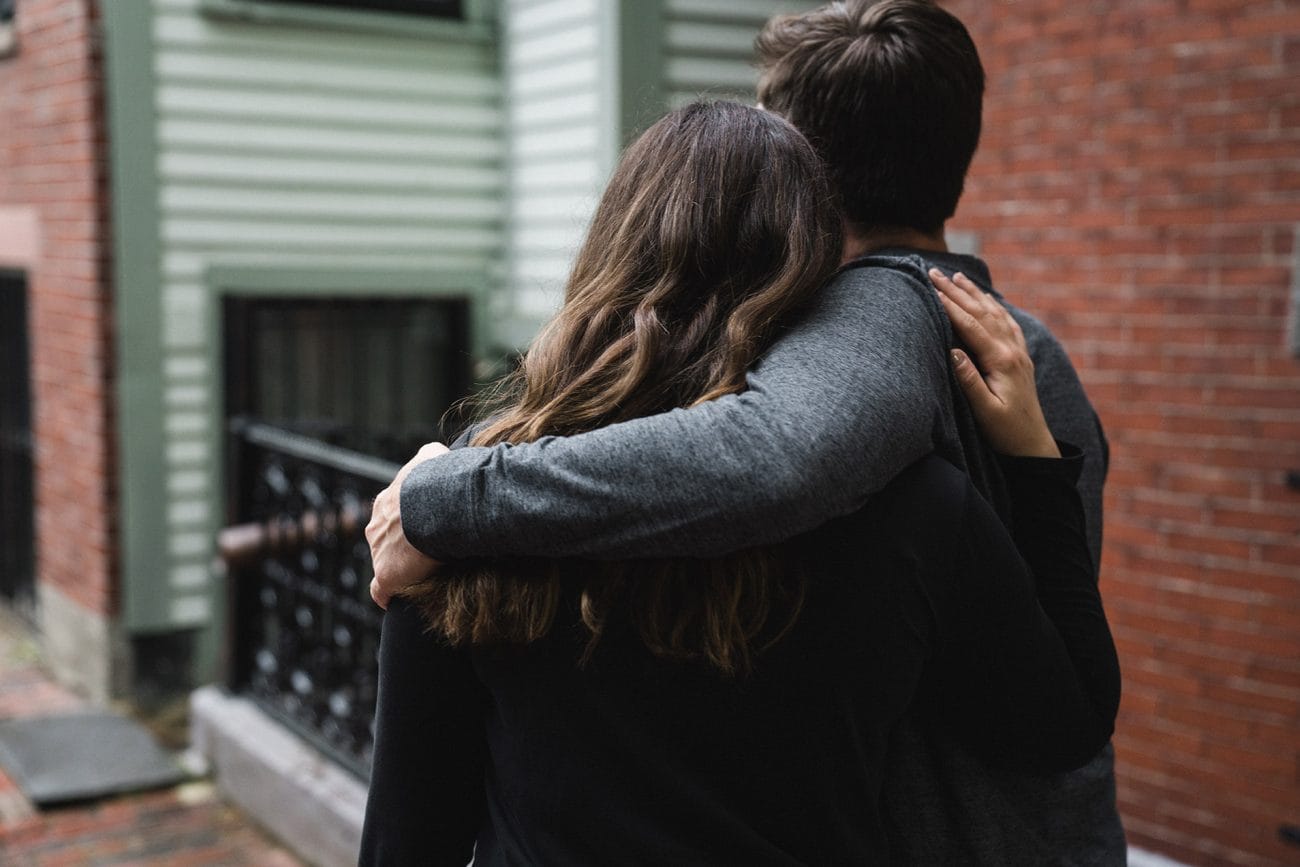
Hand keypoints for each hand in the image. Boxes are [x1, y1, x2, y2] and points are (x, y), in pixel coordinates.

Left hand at [366, 442, 448, 607]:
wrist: (436, 503)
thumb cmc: (438, 479)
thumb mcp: (433, 456)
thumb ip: (429, 456)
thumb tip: (436, 455)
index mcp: (387, 502)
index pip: (392, 515)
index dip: (408, 523)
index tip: (424, 528)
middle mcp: (376, 525)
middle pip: (384, 539)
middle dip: (400, 545)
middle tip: (425, 552)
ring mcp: (378, 551)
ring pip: (384, 563)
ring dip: (399, 568)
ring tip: (421, 574)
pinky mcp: (386, 574)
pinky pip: (381, 591)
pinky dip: (387, 595)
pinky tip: (396, 599)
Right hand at [930, 270, 1059, 458]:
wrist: (1033, 446)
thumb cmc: (1005, 432)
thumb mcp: (984, 411)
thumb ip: (969, 381)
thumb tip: (953, 351)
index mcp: (1001, 361)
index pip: (971, 325)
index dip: (949, 305)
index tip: (930, 288)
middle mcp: (1012, 351)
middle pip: (982, 312)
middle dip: (957, 291)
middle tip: (935, 272)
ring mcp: (1019, 352)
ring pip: (995, 314)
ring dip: (975, 294)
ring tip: (958, 277)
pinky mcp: (1020, 359)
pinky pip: (1008, 324)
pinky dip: (995, 307)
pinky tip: (988, 300)